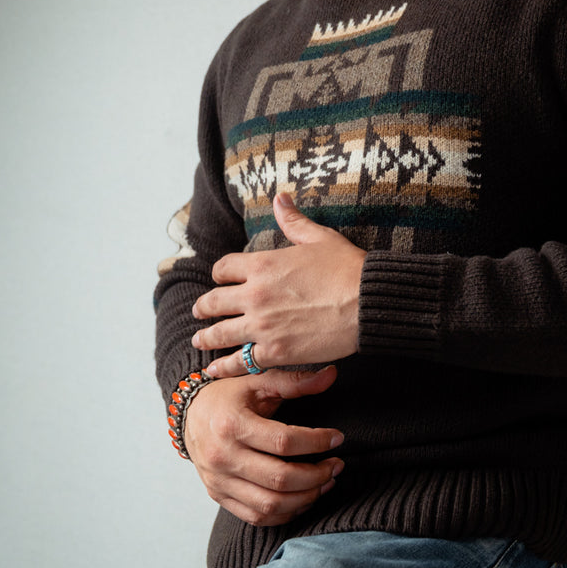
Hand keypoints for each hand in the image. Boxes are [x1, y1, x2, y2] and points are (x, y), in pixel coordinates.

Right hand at [183, 367, 344, 525]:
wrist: (188, 415)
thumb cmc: (227, 397)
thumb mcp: (258, 381)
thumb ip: (295, 381)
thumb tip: (330, 375)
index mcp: (233, 425)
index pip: (284, 442)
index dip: (317, 442)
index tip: (337, 438)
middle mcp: (224, 457)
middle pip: (280, 478)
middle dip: (318, 475)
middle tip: (337, 465)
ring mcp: (219, 481)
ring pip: (271, 504)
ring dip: (306, 497)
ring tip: (325, 482)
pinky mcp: (219, 496)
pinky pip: (257, 516)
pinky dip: (286, 513)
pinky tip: (303, 498)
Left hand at [192, 192, 365, 374]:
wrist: (367, 303)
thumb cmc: (348, 268)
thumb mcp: (320, 238)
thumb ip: (293, 221)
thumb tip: (280, 198)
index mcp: (262, 265)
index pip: (223, 268)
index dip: (219, 273)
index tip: (220, 279)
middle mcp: (254, 294)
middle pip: (213, 302)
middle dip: (204, 307)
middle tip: (200, 312)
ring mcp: (261, 325)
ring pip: (219, 333)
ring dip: (206, 336)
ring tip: (199, 340)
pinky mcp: (274, 351)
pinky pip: (239, 361)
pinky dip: (223, 366)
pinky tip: (214, 369)